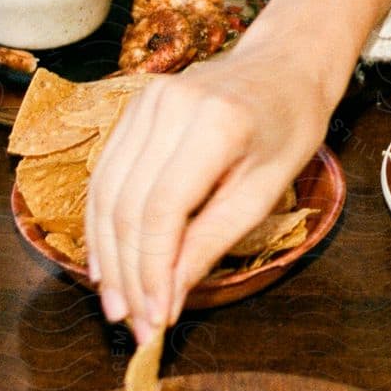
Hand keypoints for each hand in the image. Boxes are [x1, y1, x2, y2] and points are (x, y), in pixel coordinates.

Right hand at [85, 32, 343, 340]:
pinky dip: (102, 222)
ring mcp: (144, 101)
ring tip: (118, 304)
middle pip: (127, 205)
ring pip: (105, 192)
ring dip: (108, 256)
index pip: (162, 210)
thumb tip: (168, 296)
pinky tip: (108, 263)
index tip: (156, 319)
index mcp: (216, 124)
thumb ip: (214, 240)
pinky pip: (106, 172)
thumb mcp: (266, 191)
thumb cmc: (288, 128)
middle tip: (135, 325)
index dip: (152, 270)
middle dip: (128, 274)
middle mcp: (170, 106)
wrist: (284, 65)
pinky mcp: (132, 106)